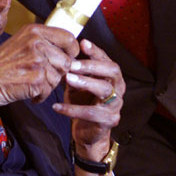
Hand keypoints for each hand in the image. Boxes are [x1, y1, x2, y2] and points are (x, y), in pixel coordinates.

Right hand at [0, 24, 78, 124]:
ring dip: (48, 85)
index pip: (68, 37)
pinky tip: (27, 91)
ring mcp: (37, 61)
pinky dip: (40, 95)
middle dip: (58, 72)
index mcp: (34, 31)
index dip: (72, 50)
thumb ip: (42, 42)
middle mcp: (37, 43)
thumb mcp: (21, 42)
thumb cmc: (0, 65)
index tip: (69, 57)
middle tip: (42, 76)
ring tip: (30, 82)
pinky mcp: (37, 79)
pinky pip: (49, 90)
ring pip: (59, 77)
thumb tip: (68, 48)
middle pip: (67, 60)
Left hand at [53, 38, 124, 156]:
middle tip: (72, 64)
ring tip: (67, 78)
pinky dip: (72, 109)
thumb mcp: (78, 83)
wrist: (87, 131)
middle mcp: (119, 88)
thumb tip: (64, 53)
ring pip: (104, 90)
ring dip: (85, 83)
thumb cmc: (83, 102)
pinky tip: (57, 107)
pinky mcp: (109, 120)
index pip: (107, 60)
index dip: (96, 51)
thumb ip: (75, 71)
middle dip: (92, 65)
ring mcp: (116, 105)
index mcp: (113, 77)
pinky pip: (91, 113)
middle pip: (112, 71)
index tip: (83, 43)